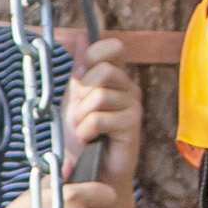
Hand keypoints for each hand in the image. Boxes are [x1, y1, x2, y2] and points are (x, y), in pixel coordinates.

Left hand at [62, 56, 141, 202]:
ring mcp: (133, 106)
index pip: (111, 48)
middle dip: (82, 94)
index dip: (93, 56)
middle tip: (80, 113)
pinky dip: (86, 131)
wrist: (88, 170)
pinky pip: (100, 118)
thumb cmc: (82, 136)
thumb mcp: (74, 97)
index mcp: (115, 77)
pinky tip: (90, 139)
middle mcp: (128, 88)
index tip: (81, 76)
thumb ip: (79, 69)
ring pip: (99, 96)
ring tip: (84, 129)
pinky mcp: (133, 126)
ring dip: (81, 116)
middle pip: (103, 71)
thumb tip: (82, 37)